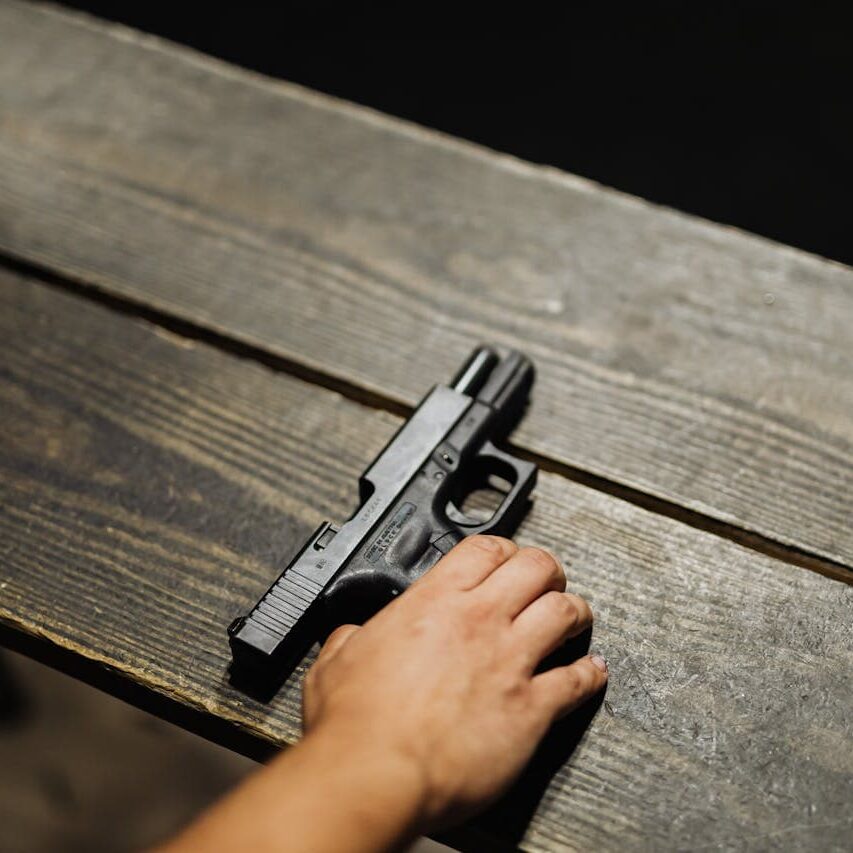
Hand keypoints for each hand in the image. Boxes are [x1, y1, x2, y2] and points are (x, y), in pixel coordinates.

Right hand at [303, 535, 606, 830]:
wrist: (376, 774)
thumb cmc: (355, 723)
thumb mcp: (337, 659)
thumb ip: (352, 637)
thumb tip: (350, 636)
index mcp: (435, 602)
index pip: (487, 549)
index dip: (504, 548)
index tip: (506, 559)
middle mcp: (479, 622)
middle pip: (538, 568)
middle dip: (547, 570)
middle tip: (546, 581)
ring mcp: (510, 661)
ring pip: (566, 612)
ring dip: (575, 611)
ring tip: (575, 617)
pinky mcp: (531, 709)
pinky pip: (577, 680)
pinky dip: (591, 673)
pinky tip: (593, 670)